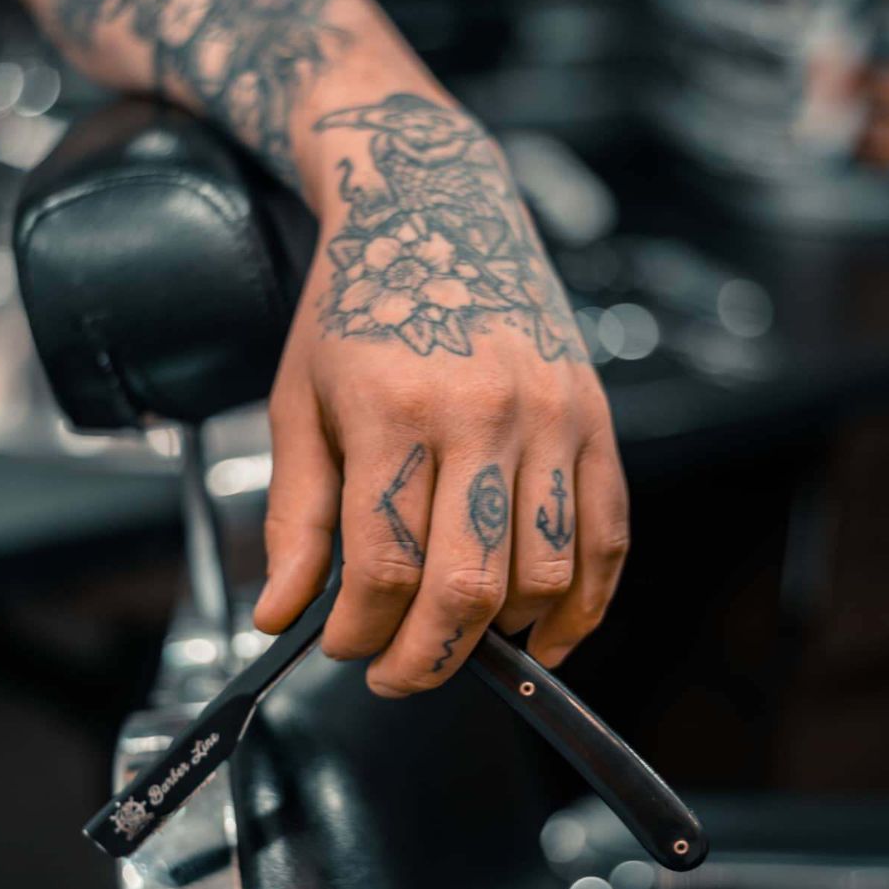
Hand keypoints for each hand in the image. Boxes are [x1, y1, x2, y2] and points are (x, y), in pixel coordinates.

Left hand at [253, 95, 628, 695]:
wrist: (439, 212)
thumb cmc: (358, 309)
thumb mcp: (301, 402)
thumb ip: (294, 516)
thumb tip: (279, 615)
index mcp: (395, 408)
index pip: (383, 564)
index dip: (359, 631)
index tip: (343, 647)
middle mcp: (485, 414)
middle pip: (469, 584)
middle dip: (428, 659)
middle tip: (397, 676)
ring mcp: (553, 417)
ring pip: (546, 574)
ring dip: (501, 637)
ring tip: (461, 643)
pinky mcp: (596, 421)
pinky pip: (609, 537)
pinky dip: (586, 604)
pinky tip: (549, 636)